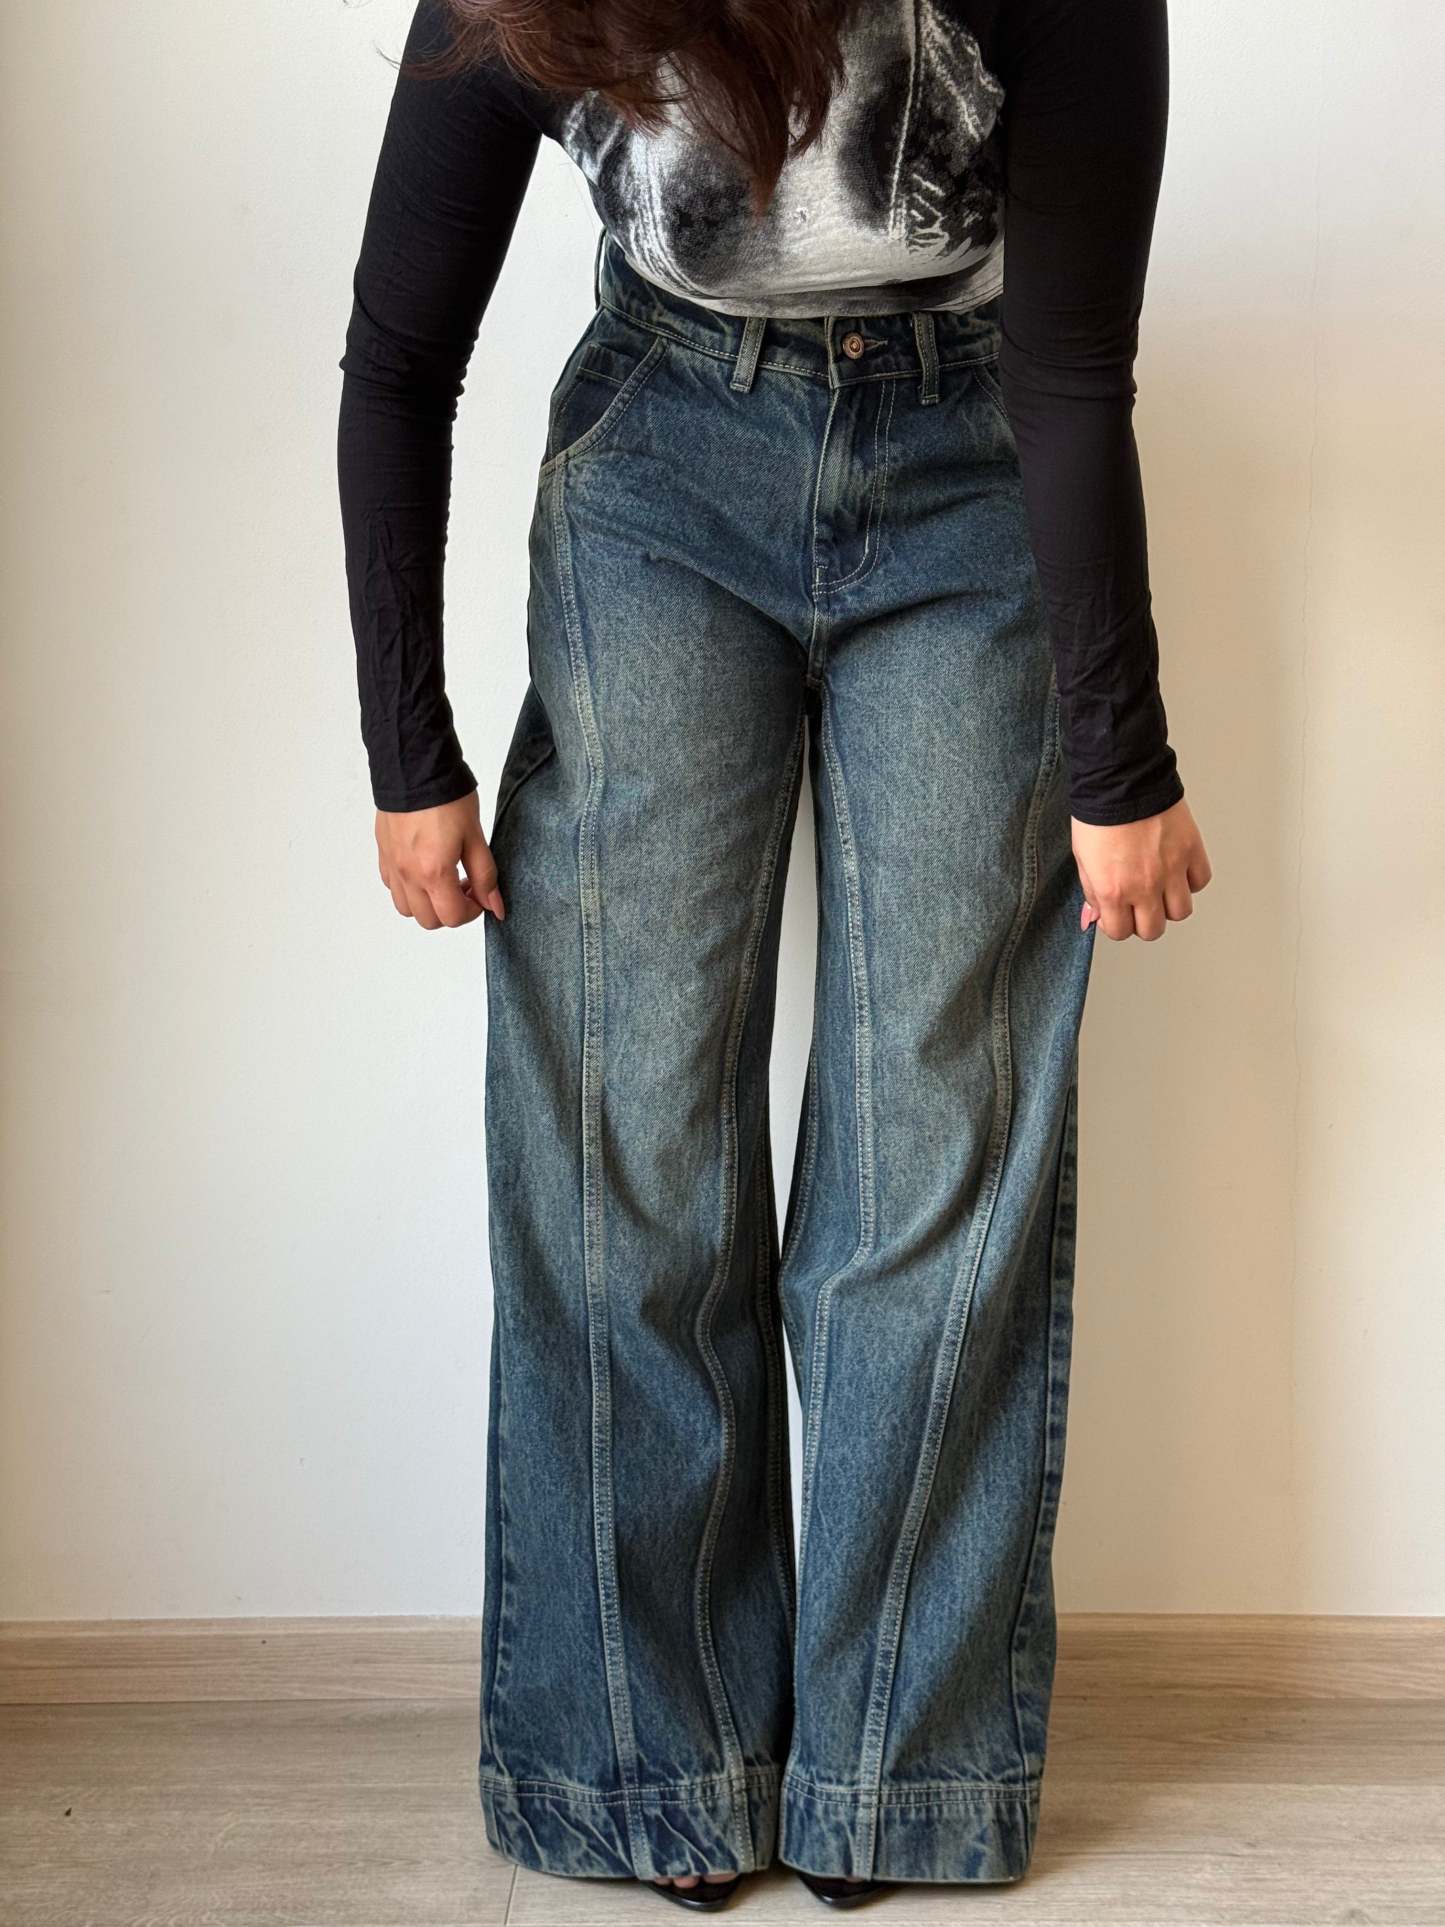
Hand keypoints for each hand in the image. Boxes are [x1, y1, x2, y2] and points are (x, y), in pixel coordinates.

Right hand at [375, 791, 505, 929]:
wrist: (415, 768)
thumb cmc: (447, 798)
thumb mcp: (475, 837)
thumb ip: (485, 876)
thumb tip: (495, 907)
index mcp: (433, 872)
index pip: (452, 917)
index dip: (472, 911)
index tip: (479, 893)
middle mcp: (407, 874)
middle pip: (428, 920)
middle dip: (450, 911)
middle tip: (464, 886)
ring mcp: (392, 866)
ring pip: (406, 909)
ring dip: (427, 904)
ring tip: (443, 879)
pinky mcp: (383, 854)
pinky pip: (392, 887)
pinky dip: (408, 888)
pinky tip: (424, 868)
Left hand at [1072, 797, 1210, 941]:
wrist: (1122, 780)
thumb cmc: (1098, 814)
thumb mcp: (1082, 858)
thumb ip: (1092, 891)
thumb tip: (1097, 914)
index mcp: (1114, 890)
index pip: (1121, 932)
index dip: (1118, 924)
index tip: (1117, 913)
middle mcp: (1145, 886)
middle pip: (1154, 930)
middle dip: (1144, 920)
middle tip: (1139, 904)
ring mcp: (1172, 870)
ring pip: (1181, 911)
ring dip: (1169, 904)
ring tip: (1160, 888)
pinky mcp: (1191, 851)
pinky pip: (1200, 881)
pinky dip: (1190, 880)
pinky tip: (1177, 870)